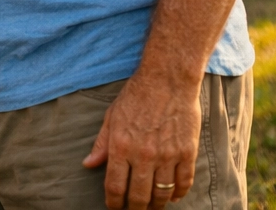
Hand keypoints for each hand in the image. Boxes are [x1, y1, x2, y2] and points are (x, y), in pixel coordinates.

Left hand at [83, 73, 201, 207]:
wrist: (168, 79)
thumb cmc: (136, 96)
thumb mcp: (112, 117)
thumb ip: (101, 144)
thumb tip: (88, 164)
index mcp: (121, 146)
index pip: (115, 186)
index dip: (114, 203)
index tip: (114, 207)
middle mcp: (144, 154)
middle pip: (139, 196)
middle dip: (135, 209)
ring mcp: (168, 155)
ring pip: (162, 194)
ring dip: (156, 205)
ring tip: (152, 207)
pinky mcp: (187, 152)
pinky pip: (184, 182)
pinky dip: (178, 194)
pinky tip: (172, 196)